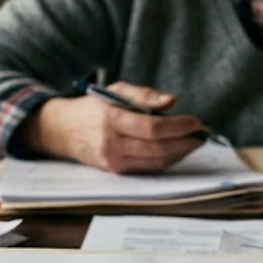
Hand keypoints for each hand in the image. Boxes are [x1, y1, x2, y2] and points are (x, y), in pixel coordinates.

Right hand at [16, 81, 205, 172]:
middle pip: (157, 148)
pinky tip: (177, 150)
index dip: (178, 127)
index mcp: (110, 118)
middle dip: (185, 142)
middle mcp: (110, 143)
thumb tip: (172, 101)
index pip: (152, 127)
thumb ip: (144, 94)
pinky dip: (167, 160)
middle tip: (202, 134)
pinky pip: (148, 168)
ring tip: (194, 142)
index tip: (195, 122)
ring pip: (155, 162)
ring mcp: (112, 160)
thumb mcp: (115, 90)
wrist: (60, 131)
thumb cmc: (92, 108)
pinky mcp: (115, 171)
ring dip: (180, 153)